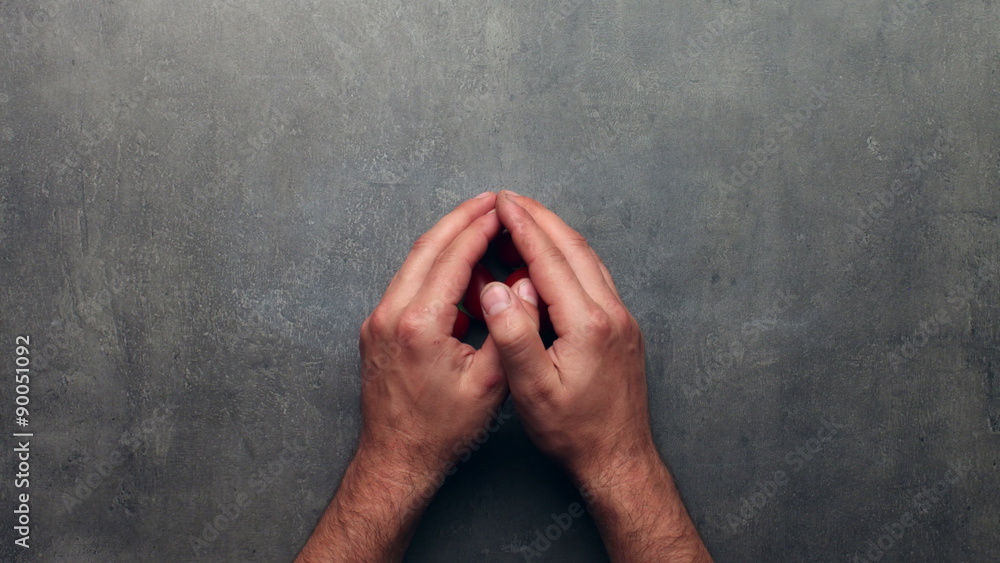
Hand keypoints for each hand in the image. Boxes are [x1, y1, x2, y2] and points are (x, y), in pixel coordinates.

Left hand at [297, 192, 508, 562]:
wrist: (397, 458)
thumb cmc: (443, 429)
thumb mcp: (490, 384)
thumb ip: (508, 330)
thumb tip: (523, 286)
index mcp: (420, 325)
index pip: (452, 258)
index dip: (480, 228)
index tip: (501, 208)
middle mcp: (391, 314)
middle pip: (427, 248)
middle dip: (461, 220)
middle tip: (491, 201)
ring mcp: (378, 321)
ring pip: (414, 263)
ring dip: (446, 240)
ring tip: (479, 226)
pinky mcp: (376, 330)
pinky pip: (407, 284)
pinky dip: (433, 267)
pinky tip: (458, 267)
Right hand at [480, 191, 710, 561]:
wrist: (617, 458)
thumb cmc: (572, 431)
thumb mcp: (531, 390)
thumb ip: (514, 335)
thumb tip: (495, 287)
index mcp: (586, 323)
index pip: (549, 259)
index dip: (522, 227)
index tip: (500, 203)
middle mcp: (611, 313)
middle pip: (573, 248)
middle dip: (539, 218)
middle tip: (509, 199)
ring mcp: (621, 318)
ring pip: (587, 259)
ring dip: (556, 234)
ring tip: (526, 220)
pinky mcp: (622, 328)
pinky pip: (595, 276)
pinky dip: (570, 256)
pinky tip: (552, 259)